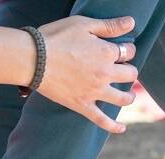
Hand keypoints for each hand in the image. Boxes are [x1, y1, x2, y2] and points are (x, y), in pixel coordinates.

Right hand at [36, 16, 138, 133]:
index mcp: (106, 52)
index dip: (127, 49)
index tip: (120, 48)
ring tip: (127, 95)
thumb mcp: (84, 24)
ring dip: (128, 96)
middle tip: (122, 69)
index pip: (128, 52)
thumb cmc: (56, 38)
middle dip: (129, 70)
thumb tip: (131, 22)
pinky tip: (121, 129)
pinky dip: (113, 126)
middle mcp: (105, 73)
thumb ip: (110, 25)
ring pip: (122, 98)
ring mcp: (94, 92)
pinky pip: (101, 120)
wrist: (33, 59)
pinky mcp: (81, 105)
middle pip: (130, 74)